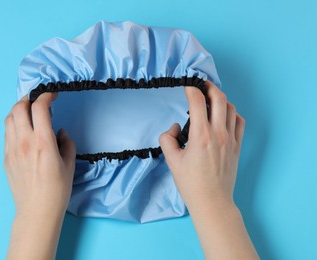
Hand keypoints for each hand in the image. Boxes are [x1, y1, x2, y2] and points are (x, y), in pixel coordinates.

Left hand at [4, 92, 75, 259]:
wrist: (36, 210)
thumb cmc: (57, 190)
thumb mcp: (69, 164)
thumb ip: (67, 143)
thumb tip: (60, 133)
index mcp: (43, 142)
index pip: (40, 108)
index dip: (46, 96)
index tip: (53, 95)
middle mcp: (24, 142)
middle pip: (19, 108)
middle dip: (29, 98)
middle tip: (38, 100)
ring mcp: (12, 149)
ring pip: (9, 119)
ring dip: (19, 110)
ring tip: (29, 112)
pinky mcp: (6, 157)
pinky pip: (7, 133)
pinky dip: (15, 124)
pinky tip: (23, 130)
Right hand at [159, 80, 244, 210]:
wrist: (212, 201)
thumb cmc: (191, 183)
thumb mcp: (171, 161)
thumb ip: (167, 139)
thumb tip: (174, 128)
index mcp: (201, 135)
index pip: (198, 102)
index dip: (191, 89)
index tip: (187, 85)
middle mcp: (218, 134)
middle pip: (219, 98)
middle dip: (209, 86)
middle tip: (201, 85)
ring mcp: (231, 139)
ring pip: (231, 108)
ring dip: (221, 99)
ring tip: (211, 100)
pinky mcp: (237, 146)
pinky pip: (240, 122)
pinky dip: (232, 113)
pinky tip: (224, 116)